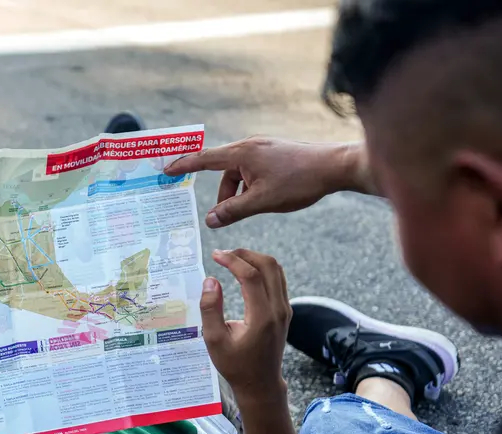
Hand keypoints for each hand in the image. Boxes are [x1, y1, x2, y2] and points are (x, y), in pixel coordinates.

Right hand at [164, 137, 371, 228]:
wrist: (335, 167)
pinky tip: (264, 199)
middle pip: (222, 170)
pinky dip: (250, 186)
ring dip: (238, 193)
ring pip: (239, 173)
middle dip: (221, 194)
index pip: (203, 159)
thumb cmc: (299, 181)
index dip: (183, 166)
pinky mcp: (274, 153)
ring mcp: (263, 148)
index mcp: (241, 153)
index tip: (166, 170)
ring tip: (252, 209)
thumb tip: (210, 220)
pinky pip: (252, 170)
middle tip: (223, 215)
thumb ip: (232, 211)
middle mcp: (249, 145)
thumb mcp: (261, 201)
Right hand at [200, 249, 291, 403]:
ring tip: (232, 259)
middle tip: (224, 254)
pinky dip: (261, 269)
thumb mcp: (214, 341)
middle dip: (245, 254)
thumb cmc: (235, 365)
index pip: (251, 276)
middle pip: (269, 266)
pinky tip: (244, 272)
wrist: (260, 383)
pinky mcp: (284, 310)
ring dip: (255, 259)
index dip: (232, 260)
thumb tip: (210, 280)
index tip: (215, 255)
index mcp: (262, 317)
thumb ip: (211, 309)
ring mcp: (285, 309)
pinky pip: (277, 280)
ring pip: (276, 270)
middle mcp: (278, 310)